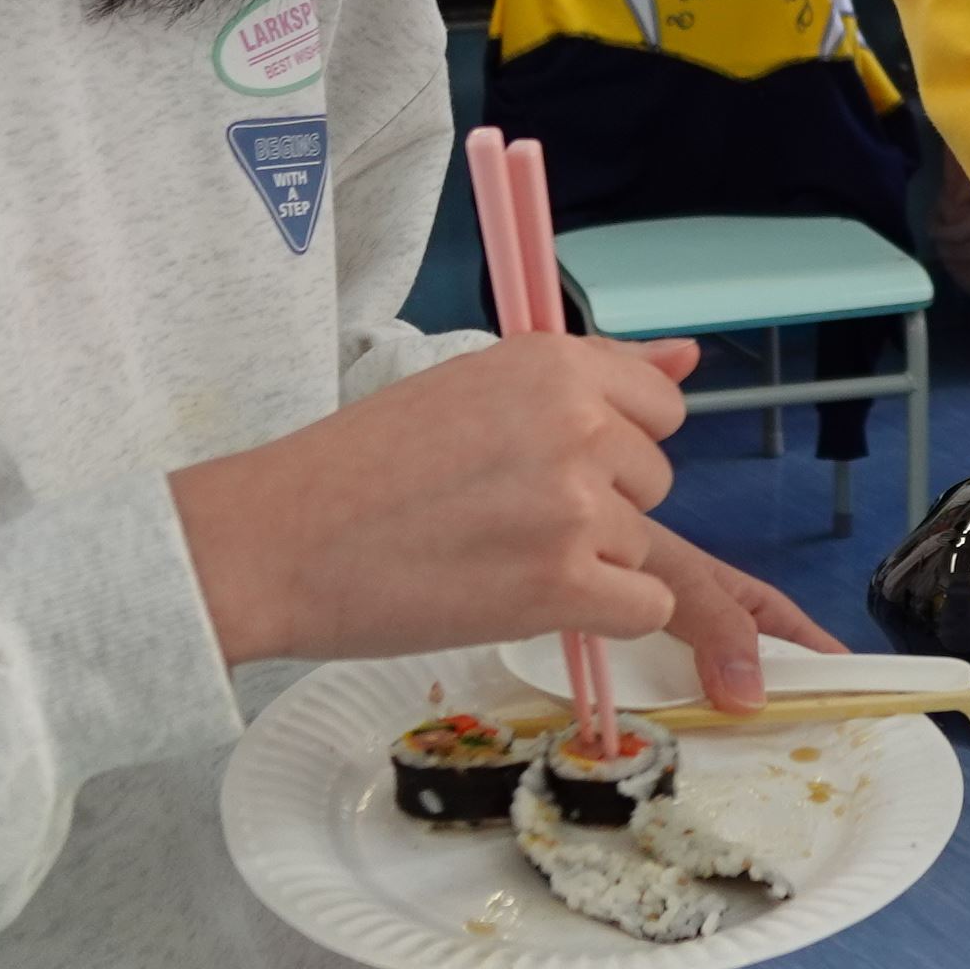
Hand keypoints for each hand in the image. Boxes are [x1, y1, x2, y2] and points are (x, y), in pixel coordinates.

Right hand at [169, 337, 823, 708]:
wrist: (280, 541)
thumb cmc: (362, 466)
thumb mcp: (475, 386)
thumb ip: (594, 373)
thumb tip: (689, 355)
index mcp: (555, 362)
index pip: (659, 405)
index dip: (611, 442)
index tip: (546, 462)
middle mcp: (578, 423)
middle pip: (653, 479)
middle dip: (598, 504)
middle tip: (498, 512)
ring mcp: (577, 505)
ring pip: (641, 546)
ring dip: (585, 562)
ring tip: (489, 552)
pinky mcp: (565, 583)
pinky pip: (641, 606)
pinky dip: (594, 613)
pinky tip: (518, 595)